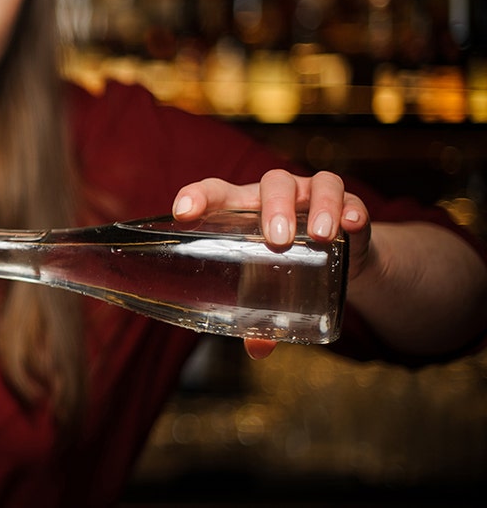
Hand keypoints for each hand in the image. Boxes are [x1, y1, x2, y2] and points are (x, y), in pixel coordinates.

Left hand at [171, 169, 371, 359]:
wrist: (337, 256)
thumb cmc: (282, 263)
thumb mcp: (266, 287)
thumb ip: (257, 314)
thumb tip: (256, 349)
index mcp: (243, 209)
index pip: (215, 192)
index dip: (197, 196)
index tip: (183, 212)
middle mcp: (276, 195)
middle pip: (273, 184)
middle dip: (274, 208)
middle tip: (278, 241)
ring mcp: (312, 195)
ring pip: (315, 184)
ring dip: (318, 206)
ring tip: (319, 237)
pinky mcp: (347, 205)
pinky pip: (350, 198)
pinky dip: (351, 210)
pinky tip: (351, 226)